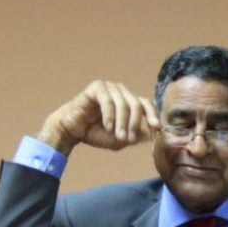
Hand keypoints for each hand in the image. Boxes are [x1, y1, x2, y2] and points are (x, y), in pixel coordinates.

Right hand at [37, 80, 160, 154]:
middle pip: (137, 104)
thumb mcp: (120, 139)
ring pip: (124, 104)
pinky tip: (107, 127)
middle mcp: (121, 92)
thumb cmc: (95, 133)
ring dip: (122, 123)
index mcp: (129, 101)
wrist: (71, 131)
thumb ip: (136, 136)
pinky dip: (110, 116)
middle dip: (134, 124)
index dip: (152, 114)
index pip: (146, 103)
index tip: (156, 126)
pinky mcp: (96, 87)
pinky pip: (108, 101)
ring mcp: (109, 88)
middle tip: (129, 139)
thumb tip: (154, 134)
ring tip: (118, 136)